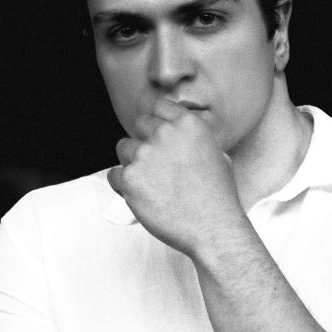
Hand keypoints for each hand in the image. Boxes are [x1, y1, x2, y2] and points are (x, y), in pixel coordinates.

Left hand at [106, 100, 247, 256]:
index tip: (154, 131)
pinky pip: (114, 175)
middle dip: (145, 142)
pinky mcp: (129, 178)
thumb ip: (193, 140)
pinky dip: (123, 186)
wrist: (213, 227)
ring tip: (151, 184)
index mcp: (187, 123)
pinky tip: (142, 197)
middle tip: (155, 166)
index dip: (154, 119)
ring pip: (123, 148)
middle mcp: (164, 133)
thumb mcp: (217, 154)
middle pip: (139, 125)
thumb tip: (180, 136)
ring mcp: (145, 154)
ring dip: (132, 163)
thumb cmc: (217, 196)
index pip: (157, 105)